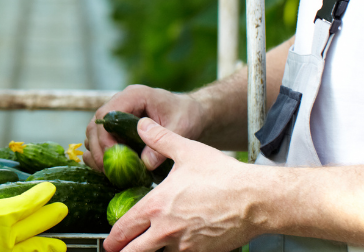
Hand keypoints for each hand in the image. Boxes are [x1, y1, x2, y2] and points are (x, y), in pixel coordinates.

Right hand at [84, 85, 200, 170]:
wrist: (190, 113)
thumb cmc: (187, 115)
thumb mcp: (181, 127)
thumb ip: (164, 142)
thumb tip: (145, 163)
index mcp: (134, 96)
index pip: (107, 114)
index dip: (105, 137)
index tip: (113, 158)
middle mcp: (121, 102)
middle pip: (97, 124)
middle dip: (98, 148)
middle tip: (106, 170)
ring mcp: (117, 114)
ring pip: (94, 132)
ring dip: (97, 152)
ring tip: (107, 172)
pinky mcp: (117, 126)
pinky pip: (100, 139)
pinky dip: (100, 153)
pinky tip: (108, 169)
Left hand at [106, 119, 254, 251]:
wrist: (254, 200)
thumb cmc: (223, 176)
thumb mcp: (187, 151)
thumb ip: (160, 139)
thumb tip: (142, 125)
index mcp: (156, 207)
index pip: (124, 229)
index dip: (113, 237)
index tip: (109, 241)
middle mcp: (166, 231)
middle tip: (118, 251)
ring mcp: (184, 246)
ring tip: (147, 248)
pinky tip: (177, 245)